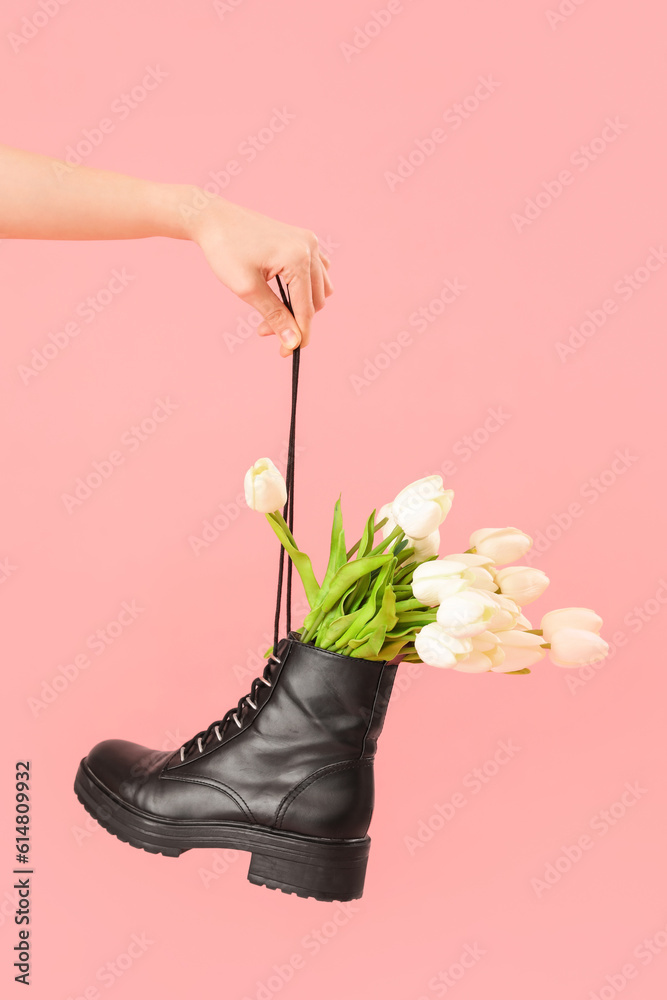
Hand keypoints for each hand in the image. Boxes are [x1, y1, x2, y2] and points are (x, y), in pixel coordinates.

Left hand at [189, 195, 332, 356]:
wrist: (213, 218)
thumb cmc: (225, 250)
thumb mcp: (247, 288)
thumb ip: (274, 316)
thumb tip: (293, 342)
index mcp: (298, 258)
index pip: (306, 309)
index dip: (298, 335)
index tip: (285, 353)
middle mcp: (310, 248)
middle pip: (316, 301)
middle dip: (295, 320)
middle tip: (263, 328)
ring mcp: (310, 242)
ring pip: (320, 289)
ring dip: (302, 306)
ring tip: (271, 312)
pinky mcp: (304, 240)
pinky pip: (318, 272)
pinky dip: (306, 288)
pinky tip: (284, 293)